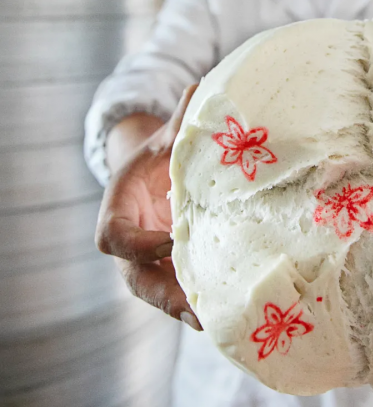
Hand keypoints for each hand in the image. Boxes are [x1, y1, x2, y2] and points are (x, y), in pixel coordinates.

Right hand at [95, 85, 201, 329]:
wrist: (153, 178)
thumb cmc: (155, 158)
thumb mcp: (164, 141)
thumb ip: (180, 122)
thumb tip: (201, 88)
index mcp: (116, 213)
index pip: (112, 238)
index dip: (137, 243)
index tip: (169, 238)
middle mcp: (129, 246)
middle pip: (135, 280)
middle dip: (163, 294)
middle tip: (192, 307)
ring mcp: (148, 264)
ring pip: (159, 294)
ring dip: (184, 307)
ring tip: (215, 319)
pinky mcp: (170, 272)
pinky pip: (179, 291)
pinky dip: (198, 301)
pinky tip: (226, 310)